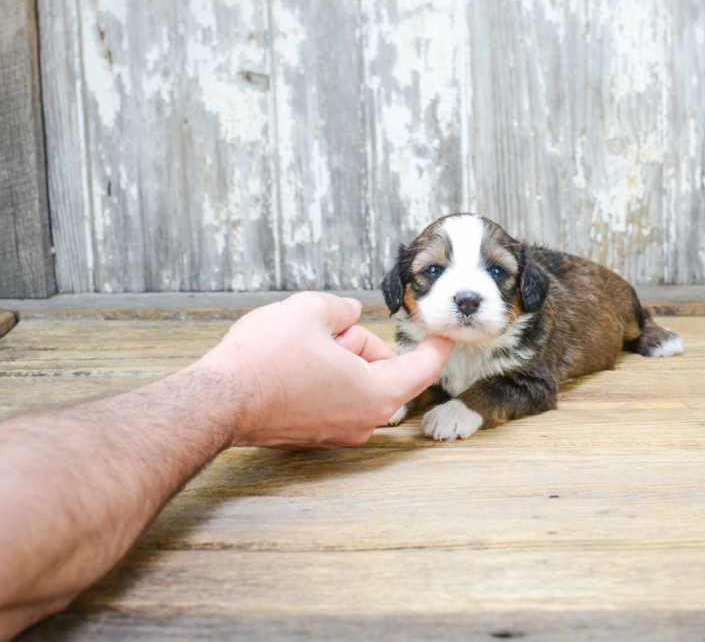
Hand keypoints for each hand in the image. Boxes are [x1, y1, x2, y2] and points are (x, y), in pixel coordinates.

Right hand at [196, 292, 452, 448]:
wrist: (216, 402)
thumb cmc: (264, 360)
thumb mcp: (311, 311)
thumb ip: (342, 308)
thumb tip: (349, 312)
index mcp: (377, 392)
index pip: (424, 367)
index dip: (438, 343)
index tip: (448, 330)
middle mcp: (364, 421)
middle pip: (382, 369)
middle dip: (360, 343)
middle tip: (329, 328)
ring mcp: (339, 433)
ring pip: (356, 382)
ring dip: (339, 359)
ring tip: (302, 346)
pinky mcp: (314, 436)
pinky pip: (334, 398)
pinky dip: (324, 378)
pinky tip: (292, 366)